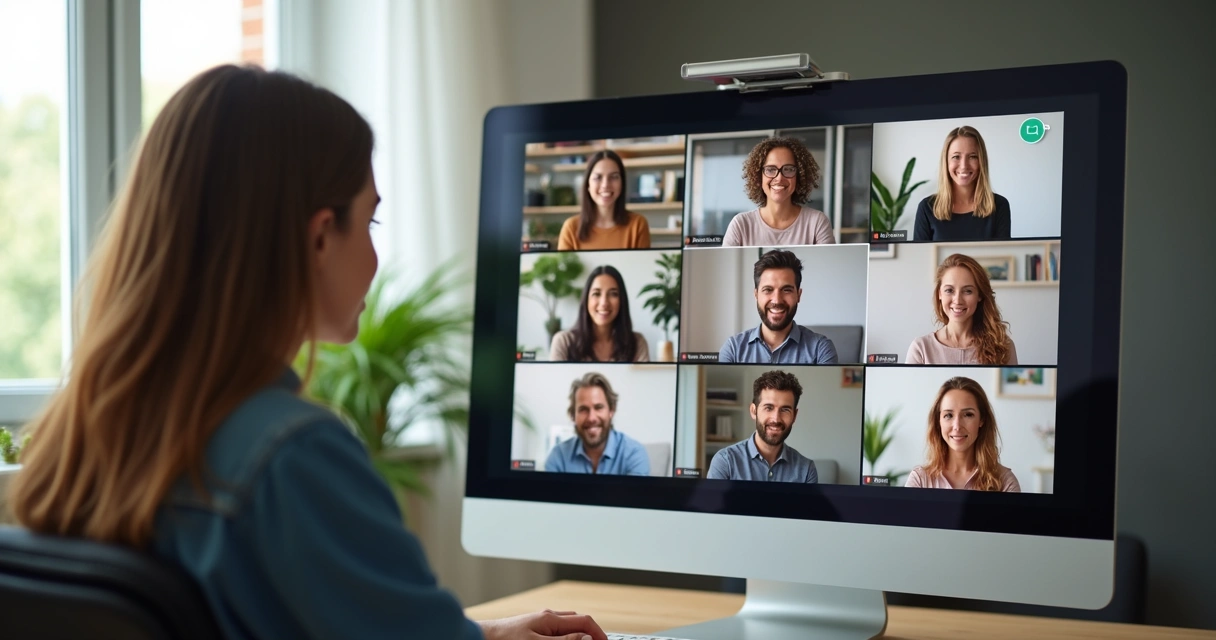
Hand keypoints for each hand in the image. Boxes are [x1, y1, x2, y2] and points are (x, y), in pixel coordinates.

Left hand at [477, 608, 608, 639]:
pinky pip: (557, 629)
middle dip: (592, 634)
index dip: (599, 634)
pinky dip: (567, 635)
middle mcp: (547, 616)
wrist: (482, 637)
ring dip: (579, 634)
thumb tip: (586, 638)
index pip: (585, 622)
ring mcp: (540, 621)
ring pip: (568, 625)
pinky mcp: (533, 627)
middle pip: (579, 622)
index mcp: (551, 618)